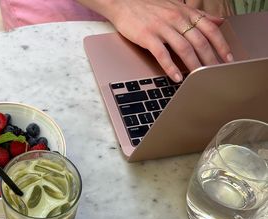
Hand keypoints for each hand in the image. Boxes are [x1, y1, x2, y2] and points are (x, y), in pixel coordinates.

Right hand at [83, 0, 233, 81]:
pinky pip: (162, 53)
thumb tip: (219, 21)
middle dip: (209, 59)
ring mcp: (162, 27)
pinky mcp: (147, 36)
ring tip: (198, 78)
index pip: (209, 29)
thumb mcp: (177, 7)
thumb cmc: (149, 7)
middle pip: (199, 41)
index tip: (227, 59)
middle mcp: (176, 18)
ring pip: (184, 48)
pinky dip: (171, 67)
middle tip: (215, 73)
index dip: (221, 44)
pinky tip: (176, 77)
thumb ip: (198, 16)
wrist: (123, 2)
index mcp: (185, 12)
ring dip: (193, 65)